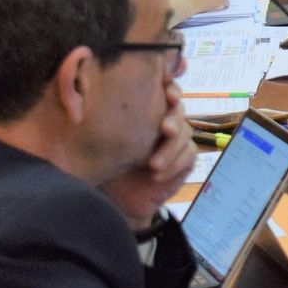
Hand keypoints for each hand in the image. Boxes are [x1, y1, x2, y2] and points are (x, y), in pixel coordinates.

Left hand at [98, 79, 195, 231]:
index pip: (163, 88)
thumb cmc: (105, 165)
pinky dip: (174, 164)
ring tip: (153, 164)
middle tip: (165, 129)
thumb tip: (99, 89)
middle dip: (174, 118)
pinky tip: (156, 175)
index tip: (167, 95)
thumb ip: (105, 114)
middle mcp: (163, 119)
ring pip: (186, 133)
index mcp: (146, 108)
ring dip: (171, 148)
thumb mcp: (102, 138)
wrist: (116, 201)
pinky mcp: (184, 159)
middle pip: (178, 108)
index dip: (170, 87)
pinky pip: (189, 154)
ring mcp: (176, 139)